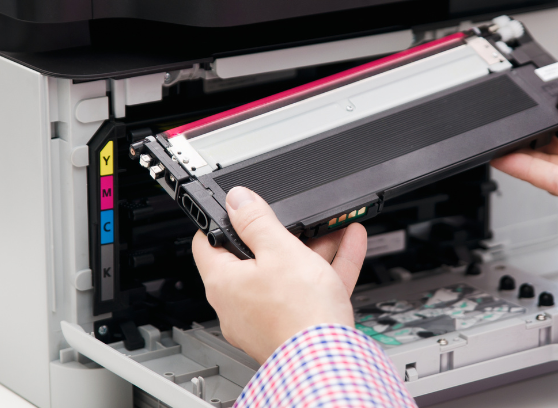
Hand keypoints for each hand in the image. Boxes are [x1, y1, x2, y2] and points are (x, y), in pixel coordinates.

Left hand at [192, 186, 366, 362]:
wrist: (328, 359)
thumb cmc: (298, 313)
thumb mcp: (279, 251)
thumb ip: (257, 221)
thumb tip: (236, 199)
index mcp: (224, 283)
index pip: (207, 243)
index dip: (222, 219)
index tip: (239, 207)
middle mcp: (239, 303)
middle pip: (255, 257)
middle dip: (282, 234)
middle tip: (297, 217)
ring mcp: (266, 317)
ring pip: (287, 273)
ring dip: (311, 248)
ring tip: (333, 227)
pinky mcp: (293, 325)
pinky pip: (308, 289)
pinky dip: (327, 267)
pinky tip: (350, 243)